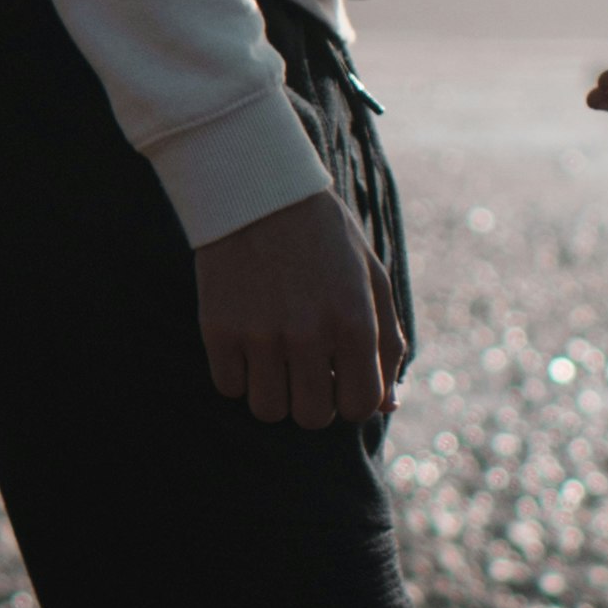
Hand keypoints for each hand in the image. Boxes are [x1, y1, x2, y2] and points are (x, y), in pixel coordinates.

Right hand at [195, 191, 406, 425]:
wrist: (259, 190)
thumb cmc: (326, 237)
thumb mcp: (372, 279)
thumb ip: (388, 344)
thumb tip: (388, 404)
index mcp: (355, 322)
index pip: (360, 406)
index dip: (352, 400)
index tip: (341, 380)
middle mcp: (309, 334)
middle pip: (312, 418)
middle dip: (313, 402)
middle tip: (306, 370)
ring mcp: (260, 335)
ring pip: (267, 410)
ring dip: (274, 393)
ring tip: (276, 359)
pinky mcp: (219, 330)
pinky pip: (229, 388)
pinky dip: (238, 375)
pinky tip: (247, 344)